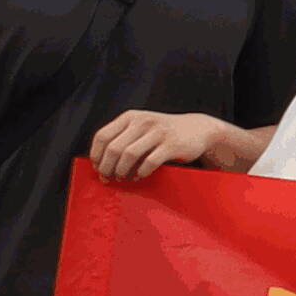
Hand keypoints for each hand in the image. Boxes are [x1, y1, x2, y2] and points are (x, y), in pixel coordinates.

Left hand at [86, 112, 249, 183]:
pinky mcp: (172, 144)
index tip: (98, 168)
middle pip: (114, 148)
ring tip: (123, 178)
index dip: (96, 155)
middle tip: (109, 178)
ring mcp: (158, 132)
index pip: (102, 136)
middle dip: (107, 167)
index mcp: (130, 117)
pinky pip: (149, 162)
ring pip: (129, 155)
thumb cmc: (163, 134)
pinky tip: (140, 176)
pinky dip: (141, 173)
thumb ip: (122, 140)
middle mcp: (143, 122)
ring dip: (122, 171)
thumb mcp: (141, 128)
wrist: (198, 129)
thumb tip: (99, 167)